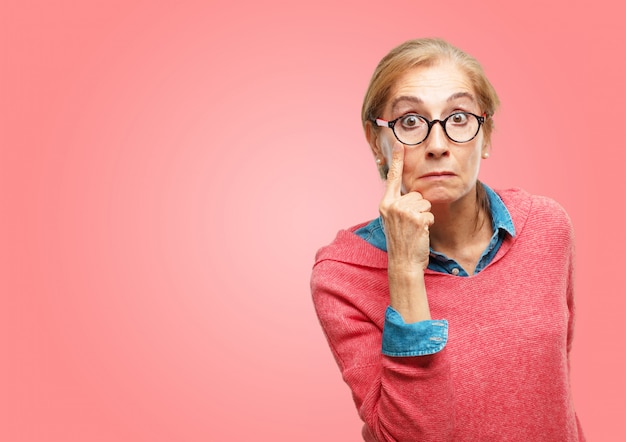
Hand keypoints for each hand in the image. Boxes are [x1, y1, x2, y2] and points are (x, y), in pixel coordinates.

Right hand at [379, 142, 433, 270]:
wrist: (404, 262)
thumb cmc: (402, 242)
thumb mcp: (394, 220)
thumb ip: (399, 205)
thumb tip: (412, 194)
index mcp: (385, 204)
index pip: (392, 178)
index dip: (397, 160)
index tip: (400, 143)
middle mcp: (392, 205)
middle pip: (416, 193)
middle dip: (419, 208)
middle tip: (411, 225)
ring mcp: (403, 211)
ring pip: (424, 203)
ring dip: (424, 216)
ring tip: (415, 230)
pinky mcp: (416, 218)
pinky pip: (430, 213)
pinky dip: (429, 224)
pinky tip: (420, 233)